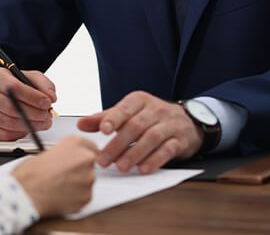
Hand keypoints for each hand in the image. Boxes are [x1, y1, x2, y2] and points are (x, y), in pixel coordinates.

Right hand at [0, 67, 56, 140]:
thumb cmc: (14, 86)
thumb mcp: (29, 78)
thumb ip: (43, 84)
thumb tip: (50, 97)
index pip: (13, 88)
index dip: (33, 97)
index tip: (47, 102)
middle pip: (10, 107)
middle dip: (34, 113)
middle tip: (47, 115)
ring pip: (8, 123)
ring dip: (30, 125)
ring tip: (43, 122)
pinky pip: (4, 135)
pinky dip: (20, 134)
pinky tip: (29, 128)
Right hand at [12, 136, 96, 217]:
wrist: (24, 194)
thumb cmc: (29, 174)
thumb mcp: (44, 151)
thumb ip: (61, 153)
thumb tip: (63, 159)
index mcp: (75, 143)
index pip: (89, 145)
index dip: (80, 154)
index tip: (76, 159)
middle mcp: (86, 158)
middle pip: (89, 164)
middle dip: (79, 170)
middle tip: (62, 175)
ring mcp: (88, 178)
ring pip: (87, 181)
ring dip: (77, 184)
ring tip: (58, 187)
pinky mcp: (87, 197)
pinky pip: (84, 197)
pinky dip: (76, 198)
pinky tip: (60, 196)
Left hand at [77, 91, 201, 173]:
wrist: (187, 120)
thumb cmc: (151, 117)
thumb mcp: (129, 112)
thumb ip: (105, 118)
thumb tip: (81, 124)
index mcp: (140, 100)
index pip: (125, 108)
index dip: (113, 119)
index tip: (103, 130)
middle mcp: (156, 110)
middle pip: (136, 126)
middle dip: (118, 144)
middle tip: (104, 160)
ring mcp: (170, 124)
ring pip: (152, 138)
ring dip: (135, 154)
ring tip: (121, 167)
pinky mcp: (180, 140)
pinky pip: (168, 149)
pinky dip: (155, 160)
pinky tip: (143, 169)